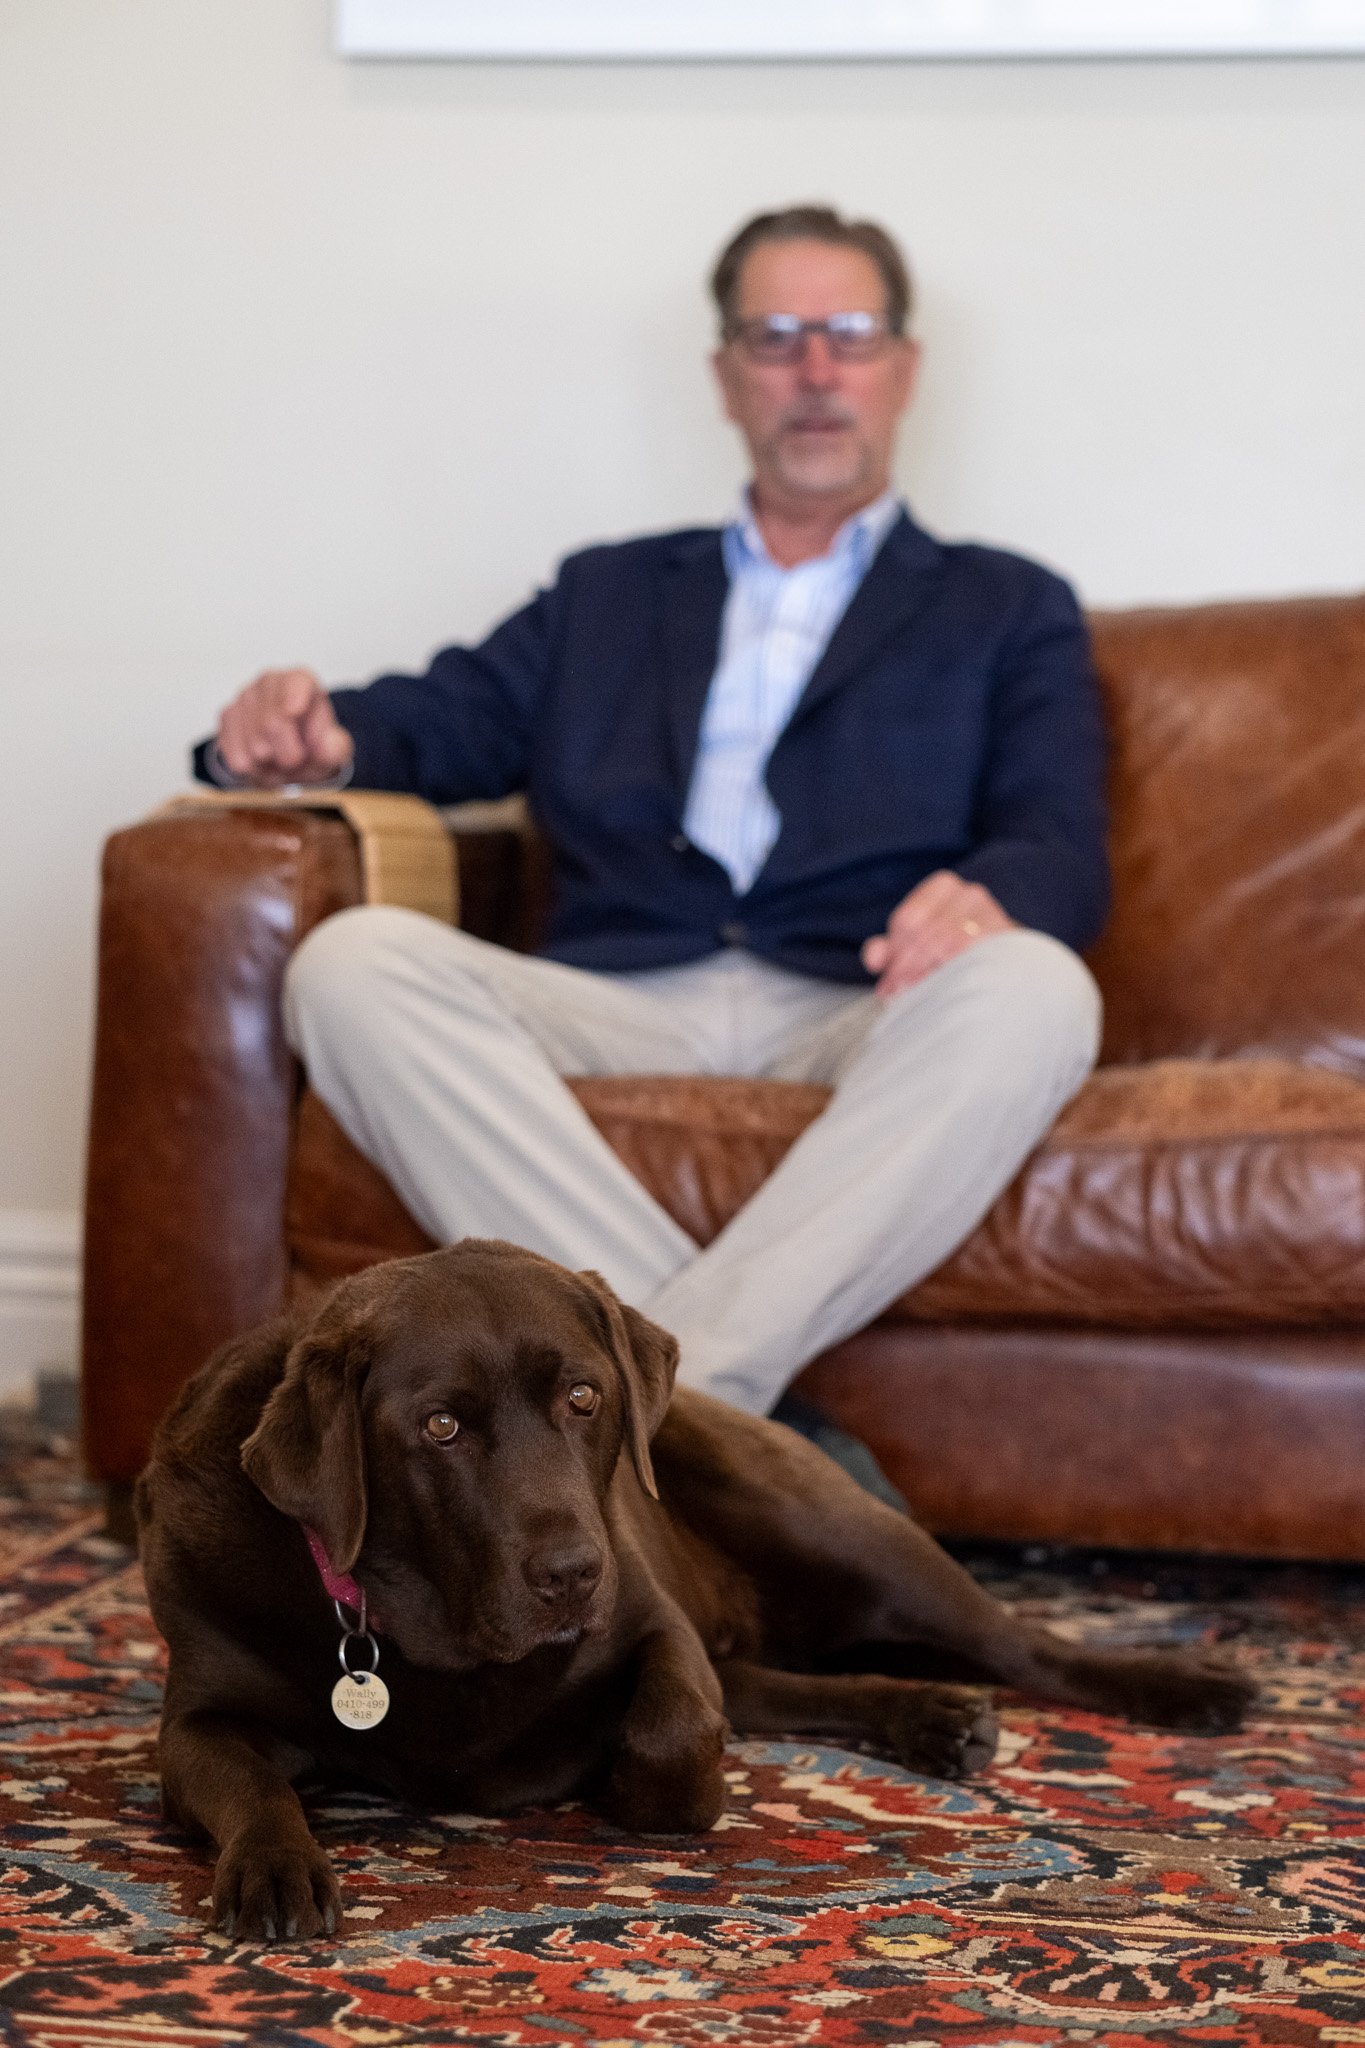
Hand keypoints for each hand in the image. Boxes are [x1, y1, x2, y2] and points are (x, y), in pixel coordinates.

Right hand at [215, 668, 353, 786]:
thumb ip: (335, 749)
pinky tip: (262, 759)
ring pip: (254, 745)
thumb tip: (326, 746)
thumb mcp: (334, 751)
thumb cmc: (312, 746)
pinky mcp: (226, 717)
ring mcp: (244, 697)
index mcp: (301, 681)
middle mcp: (270, 682)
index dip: (293, 696)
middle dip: (290, 754)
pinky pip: (237, 757)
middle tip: (297, 760)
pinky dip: (253, 768)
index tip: (294, 711)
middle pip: (273, 724)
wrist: (287, 758)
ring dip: (271, 763)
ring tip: (279, 757)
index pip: (295, 682)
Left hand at [861, 872, 1014, 997]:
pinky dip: (956, 973)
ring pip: (948, 943)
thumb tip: (874, 959)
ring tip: (917, 994)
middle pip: (925, 932)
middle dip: (906, 968)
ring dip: (928, 972)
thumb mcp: (914, 947)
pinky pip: (974, 955)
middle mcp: (969, 893)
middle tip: (895, 993)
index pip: (907, 920)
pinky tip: (947, 988)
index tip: (888, 980)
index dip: (894, 954)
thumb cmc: (951, 950)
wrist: (1005, 960)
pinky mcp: (1009, 937)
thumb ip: (887, 950)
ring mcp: (992, 913)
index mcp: (943, 886)